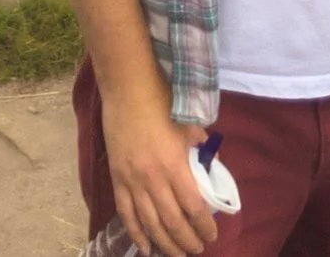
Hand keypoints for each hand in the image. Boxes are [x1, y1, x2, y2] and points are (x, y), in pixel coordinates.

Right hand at [99, 80, 215, 255]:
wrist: (127, 89)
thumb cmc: (162, 102)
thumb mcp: (190, 125)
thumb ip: (201, 149)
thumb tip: (211, 166)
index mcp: (175, 166)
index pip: (194, 208)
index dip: (205, 227)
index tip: (212, 235)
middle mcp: (154, 180)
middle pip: (173, 223)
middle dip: (188, 241)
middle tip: (197, 249)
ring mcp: (132, 182)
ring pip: (150, 224)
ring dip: (166, 244)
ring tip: (178, 254)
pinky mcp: (117, 179)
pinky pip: (126, 214)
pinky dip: (137, 234)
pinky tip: (146, 247)